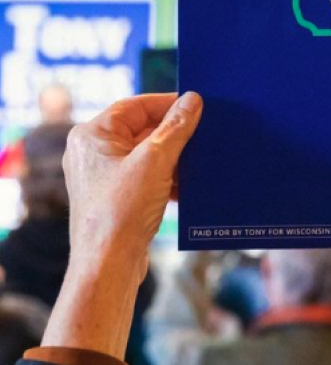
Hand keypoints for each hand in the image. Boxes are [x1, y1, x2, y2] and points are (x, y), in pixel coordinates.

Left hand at [64, 92, 202, 277]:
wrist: (108, 263)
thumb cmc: (121, 211)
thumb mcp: (155, 161)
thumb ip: (176, 128)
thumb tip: (193, 100)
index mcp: (92, 135)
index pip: (136, 106)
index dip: (168, 103)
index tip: (198, 104)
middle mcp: (93, 152)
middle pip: (143, 129)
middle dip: (175, 134)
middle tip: (205, 132)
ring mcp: (103, 176)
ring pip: (147, 154)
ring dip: (174, 158)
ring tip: (200, 161)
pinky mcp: (116, 197)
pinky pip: (146, 176)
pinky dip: (168, 178)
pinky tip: (189, 186)